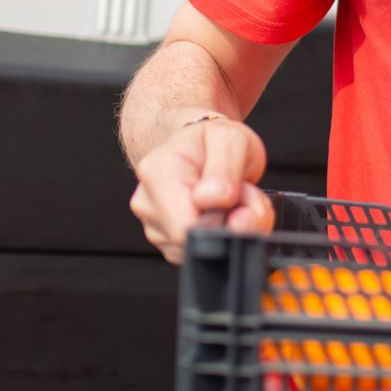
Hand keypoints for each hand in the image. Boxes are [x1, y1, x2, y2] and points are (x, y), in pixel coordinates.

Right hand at [129, 115, 275, 263]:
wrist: (195, 145)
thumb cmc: (211, 141)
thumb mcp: (231, 138)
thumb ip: (225, 168)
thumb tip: (214, 200)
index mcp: (158, 173)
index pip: (186, 226)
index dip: (223, 220)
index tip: (240, 194)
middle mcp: (147, 203)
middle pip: (196, 240)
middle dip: (231, 222)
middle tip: (243, 193)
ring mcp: (154, 226)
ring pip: (202, 248)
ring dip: (229, 228)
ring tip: (231, 198)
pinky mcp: (167, 243)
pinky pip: (201, 251)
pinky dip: (221, 236)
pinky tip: (222, 212)